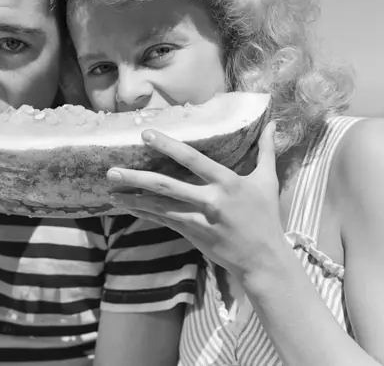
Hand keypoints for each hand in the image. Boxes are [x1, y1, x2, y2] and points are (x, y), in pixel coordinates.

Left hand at [107, 121, 287, 279]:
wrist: (263, 259)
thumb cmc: (265, 217)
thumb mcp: (267, 181)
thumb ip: (266, 150)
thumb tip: (273, 122)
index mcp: (227, 182)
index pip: (192, 159)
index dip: (168, 146)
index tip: (146, 134)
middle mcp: (209, 200)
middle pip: (166, 186)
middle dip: (136, 178)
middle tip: (112, 170)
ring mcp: (198, 220)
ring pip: (159, 206)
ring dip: (133, 198)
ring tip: (110, 189)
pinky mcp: (191, 234)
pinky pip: (163, 221)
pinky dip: (143, 212)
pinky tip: (126, 206)